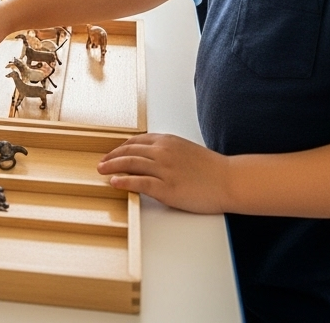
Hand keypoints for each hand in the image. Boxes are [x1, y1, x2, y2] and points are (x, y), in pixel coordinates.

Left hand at [97, 133, 229, 213]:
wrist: (229, 180)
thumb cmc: (211, 168)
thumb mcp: (185, 150)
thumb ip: (167, 149)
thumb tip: (151, 154)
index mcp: (167, 141)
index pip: (136, 141)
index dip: (121, 147)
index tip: (112, 153)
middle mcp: (162, 152)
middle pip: (129, 151)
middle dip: (112, 156)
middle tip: (101, 162)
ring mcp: (163, 169)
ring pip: (130, 164)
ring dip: (112, 166)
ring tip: (101, 171)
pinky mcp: (166, 188)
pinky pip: (139, 182)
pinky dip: (123, 181)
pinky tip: (114, 182)